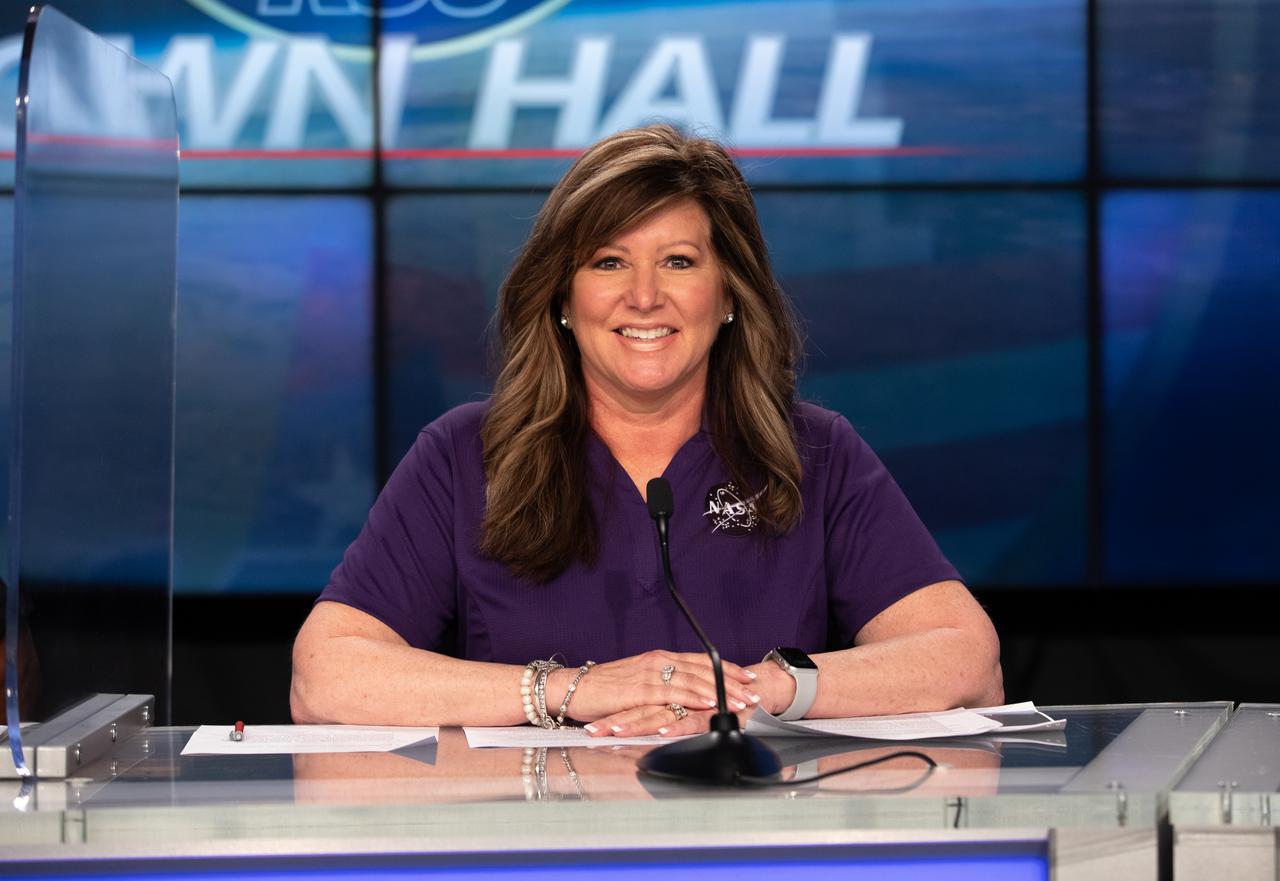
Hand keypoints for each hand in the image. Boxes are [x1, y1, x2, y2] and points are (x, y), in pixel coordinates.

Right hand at [554, 650, 759, 735]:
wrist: (571, 689)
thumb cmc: (601, 690)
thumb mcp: (636, 684)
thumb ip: (658, 687)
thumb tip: (679, 696)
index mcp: (658, 659)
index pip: (699, 660)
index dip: (725, 668)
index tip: (747, 676)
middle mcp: (657, 662)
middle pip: (703, 669)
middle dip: (732, 680)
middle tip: (755, 689)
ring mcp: (650, 674)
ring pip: (694, 679)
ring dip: (722, 690)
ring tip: (742, 700)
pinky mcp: (641, 690)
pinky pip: (674, 693)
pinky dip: (696, 696)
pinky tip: (711, 702)